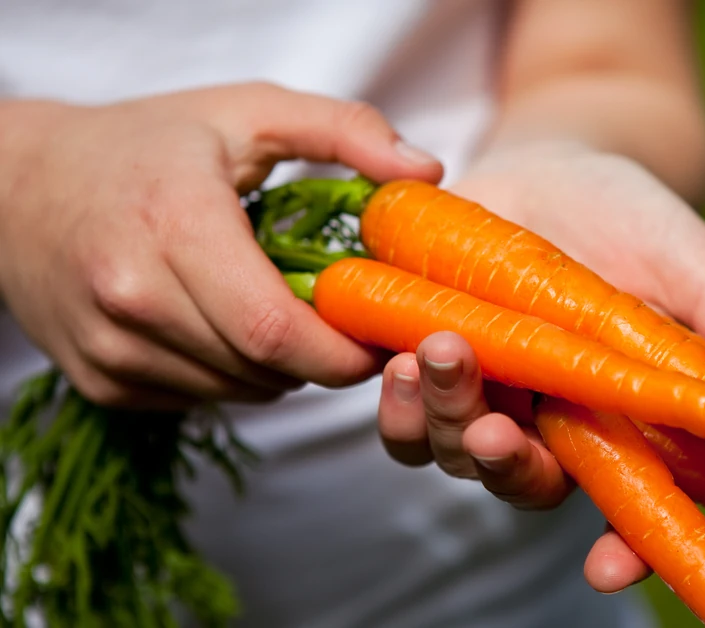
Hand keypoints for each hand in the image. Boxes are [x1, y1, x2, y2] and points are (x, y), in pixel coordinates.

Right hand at [0, 83, 442, 409]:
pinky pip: (203, 396)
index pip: (276, 329)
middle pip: (265, 368)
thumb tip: (427, 172)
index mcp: (174, 223)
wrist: (17, 185)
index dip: (343, 348)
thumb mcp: (248, 112)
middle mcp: (132, 296)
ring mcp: (110, 348)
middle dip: (324, 356)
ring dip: (282, 366)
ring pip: (240, 390)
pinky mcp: (103, 381)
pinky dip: (236, 372)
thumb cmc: (144, 144)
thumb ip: (345, 130)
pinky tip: (227, 322)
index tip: (380, 331)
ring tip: (282, 309)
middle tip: (347, 321)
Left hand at [377, 141, 704, 592]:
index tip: (610, 565)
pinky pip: (397, 399)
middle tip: (497, 432)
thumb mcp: (697, 272)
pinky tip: (390, 354)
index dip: (624, 548)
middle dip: (505, 467)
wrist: (564, 159)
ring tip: (431, 359)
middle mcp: (550, 422)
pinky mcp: (426, 348)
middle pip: (523, 482)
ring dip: (437, 420)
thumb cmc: (642, 221)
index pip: (629, 509)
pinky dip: (388, 390)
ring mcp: (487, 390)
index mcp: (623, 422)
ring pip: (451, 448)